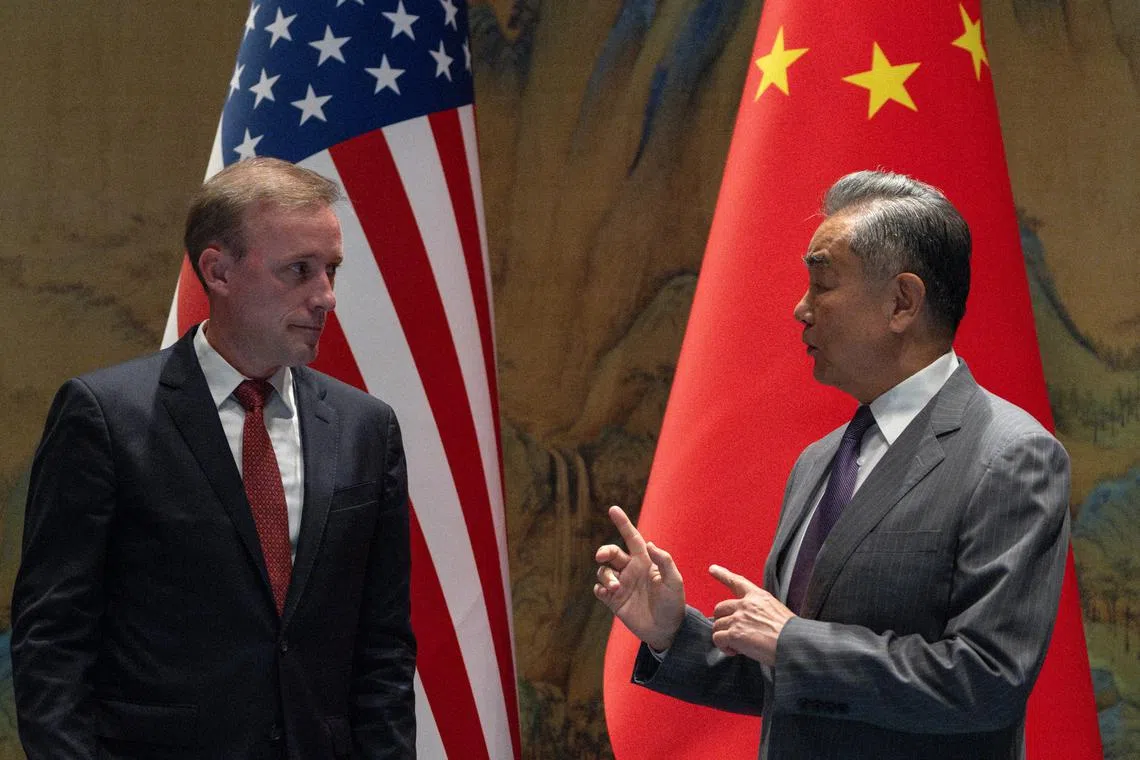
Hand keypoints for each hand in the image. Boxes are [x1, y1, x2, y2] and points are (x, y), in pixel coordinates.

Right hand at [593, 506, 684, 651]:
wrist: (667, 630)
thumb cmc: (673, 604)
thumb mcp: (674, 582)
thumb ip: (664, 561)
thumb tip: (650, 543)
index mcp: (645, 561)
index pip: (632, 538)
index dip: (623, 523)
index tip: (613, 509)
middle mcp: (631, 570)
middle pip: (612, 553)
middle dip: (604, 551)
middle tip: (602, 557)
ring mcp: (622, 585)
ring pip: (604, 571)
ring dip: (606, 576)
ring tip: (615, 587)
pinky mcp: (614, 601)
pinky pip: (600, 589)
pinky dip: (599, 588)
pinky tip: (606, 592)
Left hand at [709, 564, 794, 665]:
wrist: (793, 644)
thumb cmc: (789, 633)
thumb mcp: (776, 611)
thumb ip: (759, 611)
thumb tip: (748, 623)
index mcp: (758, 596)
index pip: (737, 582)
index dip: (723, 575)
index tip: (712, 569)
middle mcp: (745, 604)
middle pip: (720, 608)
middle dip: (722, 620)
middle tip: (731, 632)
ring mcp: (738, 618)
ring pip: (717, 625)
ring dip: (723, 636)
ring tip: (736, 646)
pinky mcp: (734, 634)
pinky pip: (718, 638)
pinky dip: (723, 647)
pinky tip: (734, 651)